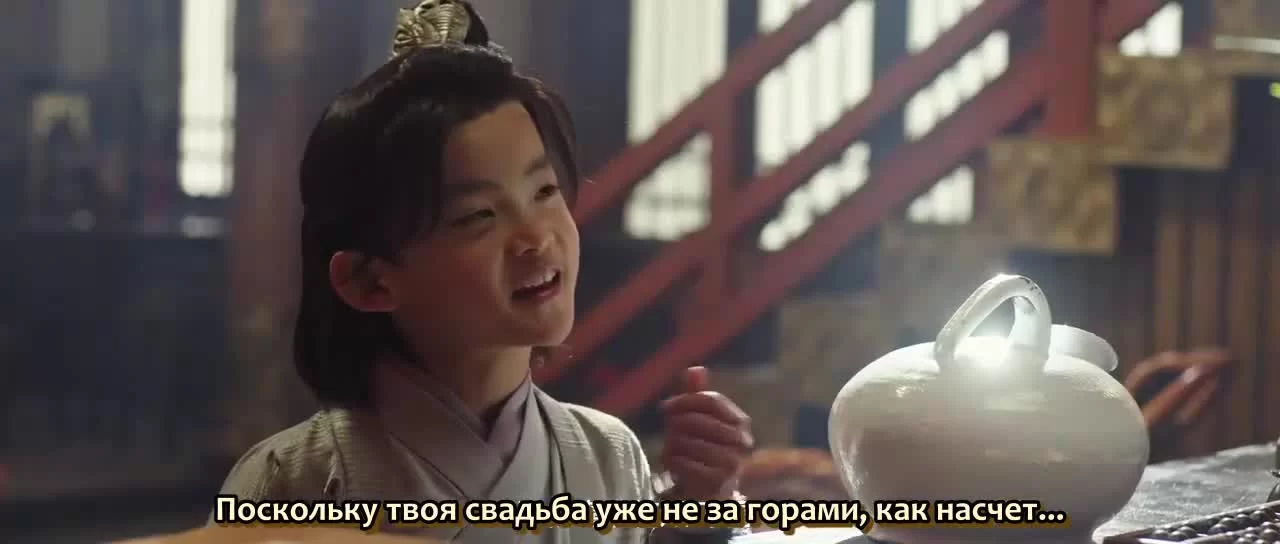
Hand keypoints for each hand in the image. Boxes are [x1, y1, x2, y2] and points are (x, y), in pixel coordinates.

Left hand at [660, 366, 752, 500]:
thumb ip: (695, 394)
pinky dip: (671, 460)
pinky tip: (671, 460)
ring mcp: (732, 463)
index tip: (665, 407)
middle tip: (668, 429)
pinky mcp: (717, 482)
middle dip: (676, 423)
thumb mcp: (699, 419)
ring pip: (688, 442)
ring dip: (672, 443)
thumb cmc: (703, 446)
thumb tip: (695, 368)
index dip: (684, 400)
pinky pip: (683, 463)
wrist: (711, 488)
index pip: (710, 400)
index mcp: (740, 421)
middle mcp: (741, 441)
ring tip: (671, 446)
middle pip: (697, 420)